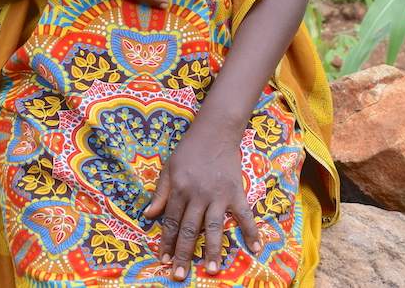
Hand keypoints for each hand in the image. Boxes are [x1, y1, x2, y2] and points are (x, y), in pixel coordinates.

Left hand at [144, 119, 262, 280]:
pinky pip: (244, 215)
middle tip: (179, 275)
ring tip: (211, 271)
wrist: (216, 130)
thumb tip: (148, 216)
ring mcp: (218, 194)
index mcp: (179, 189)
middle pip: (189, 229)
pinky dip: (251, 231)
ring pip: (213, 227)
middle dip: (183, 254)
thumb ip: (160, 193)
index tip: (162, 260)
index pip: (170, 221)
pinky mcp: (235, 192)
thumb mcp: (169, 167)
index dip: (165, 242)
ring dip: (212, 250)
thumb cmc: (189, 149)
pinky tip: (255, 248)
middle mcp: (197, 195)